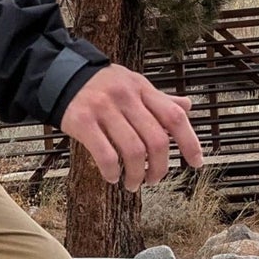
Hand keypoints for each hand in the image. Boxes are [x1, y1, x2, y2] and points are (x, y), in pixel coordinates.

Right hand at [59, 64, 203, 189]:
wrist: (62, 75)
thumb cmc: (101, 85)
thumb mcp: (133, 84)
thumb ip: (159, 99)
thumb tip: (187, 107)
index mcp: (142, 89)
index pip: (174, 117)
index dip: (190, 142)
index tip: (196, 162)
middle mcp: (126, 97)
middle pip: (156, 139)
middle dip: (159, 167)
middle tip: (154, 180)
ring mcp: (104, 109)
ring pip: (133, 151)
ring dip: (137, 175)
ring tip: (133, 183)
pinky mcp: (82, 122)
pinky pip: (105, 155)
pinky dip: (112, 172)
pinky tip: (112, 177)